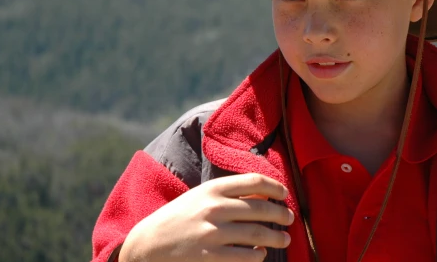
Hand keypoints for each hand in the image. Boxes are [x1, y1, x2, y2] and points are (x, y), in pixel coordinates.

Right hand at [119, 173, 294, 261]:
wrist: (147, 245)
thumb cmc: (178, 217)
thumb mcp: (200, 196)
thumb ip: (228, 193)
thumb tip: (263, 195)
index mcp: (212, 188)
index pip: (254, 181)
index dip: (275, 187)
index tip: (284, 193)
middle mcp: (214, 208)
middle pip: (261, 208)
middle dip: (281, 214)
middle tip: (289, 218)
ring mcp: (212, 233)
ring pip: (257, 234)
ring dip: (276, 236)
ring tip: (284, 238)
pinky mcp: (209, 257)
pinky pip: (244, 256)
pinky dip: (258, 255)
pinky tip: (261, 254)